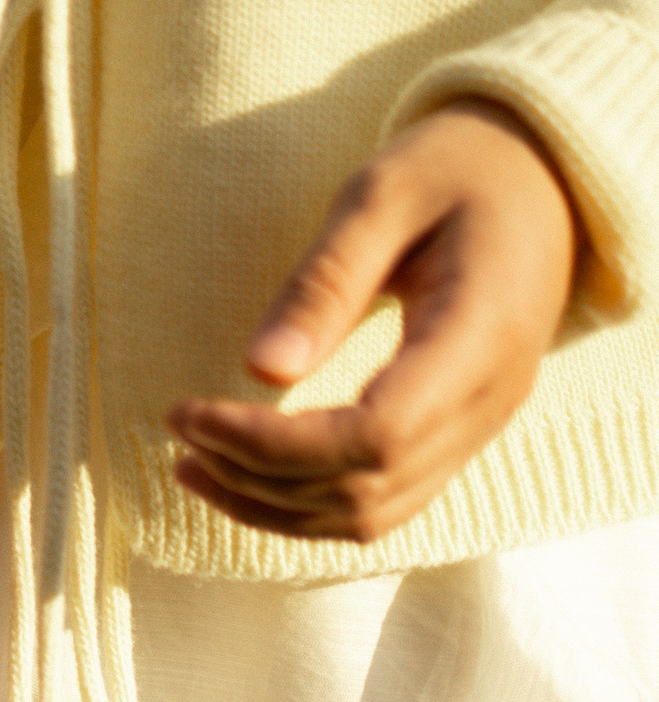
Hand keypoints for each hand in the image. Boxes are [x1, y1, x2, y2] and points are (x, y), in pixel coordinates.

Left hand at [169, 99, 580, 543]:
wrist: (538, 177)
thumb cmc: (458, 169)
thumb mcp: (382, 194)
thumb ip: (325, 281)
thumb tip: (260, 371)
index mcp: (481, 335)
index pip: (373, 438)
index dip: (271, 445)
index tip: (191, 413)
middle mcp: (489, 400)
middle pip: (362, 490)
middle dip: (255, 475)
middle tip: (180, 428)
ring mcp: (479, 427)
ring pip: (367, 516)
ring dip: (269, 506)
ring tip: (191, 463)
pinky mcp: (456, 437)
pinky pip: (379, 505)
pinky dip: (303, 505)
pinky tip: (244, 475)